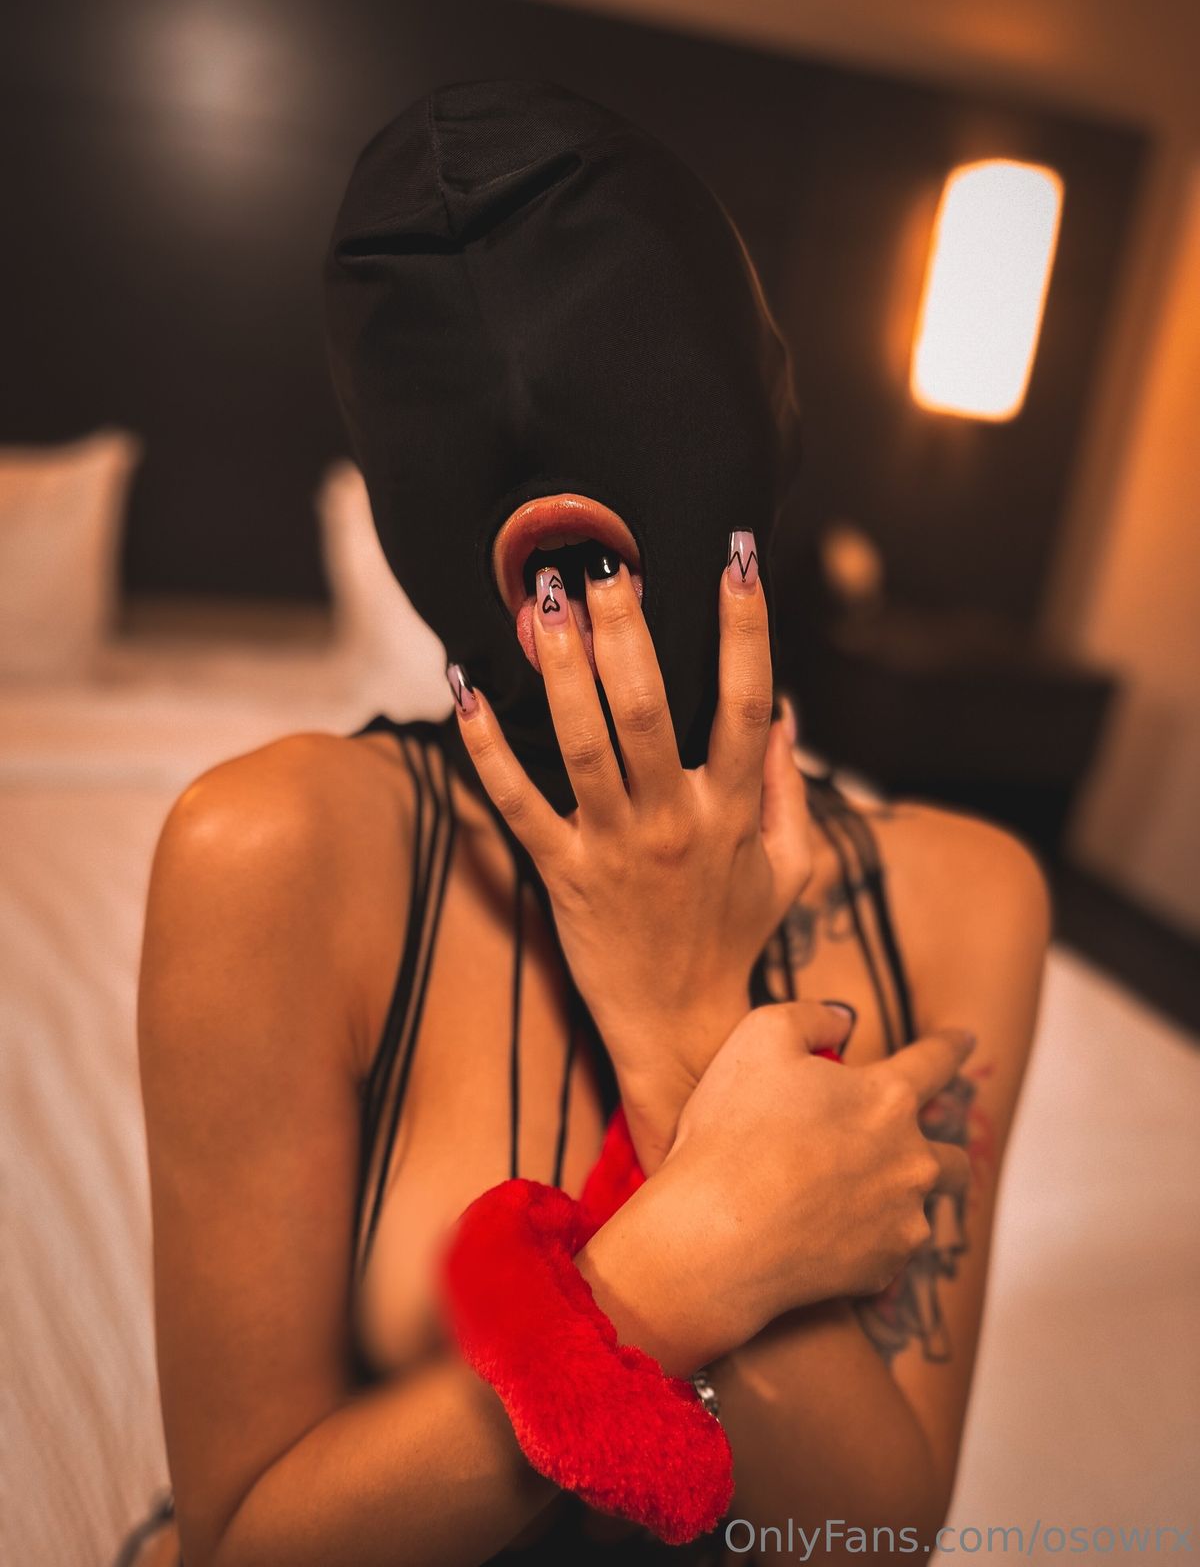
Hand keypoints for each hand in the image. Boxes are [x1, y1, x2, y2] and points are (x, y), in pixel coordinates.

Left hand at [449, 533, 812, 1166]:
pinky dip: (489, 748)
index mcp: (734, 811)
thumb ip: (789, 789)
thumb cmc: (735, 935)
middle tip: (606, 565)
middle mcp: (676, 824)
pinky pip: (519, 805)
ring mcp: (614, 850)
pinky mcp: (562, 876)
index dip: (747, 629)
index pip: (748, 705)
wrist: (681, 1025)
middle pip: (653, 711)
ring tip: (543, 602)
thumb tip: (787, 714)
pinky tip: (466, 689)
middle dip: (629, 632)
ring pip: (586, 746)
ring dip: (563, 670)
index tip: (738, 558)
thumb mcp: (788, 867)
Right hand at [647, 1003, 974, 1351]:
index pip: (936, 1061)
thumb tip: (843, 1023)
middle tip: (903, 1149)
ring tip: (859, 1201)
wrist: (716, 1239)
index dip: (951, 1046)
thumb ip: (811, 1017)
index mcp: (888, 1099)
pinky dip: (866, 1241)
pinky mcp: (882, 1269)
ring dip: (902, 1199)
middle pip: (951, 1155)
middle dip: (937, 1147)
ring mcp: (901, 1220)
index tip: (966, 1039)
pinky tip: (826, 1237)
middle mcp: (911, 1161)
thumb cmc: (734, 1132)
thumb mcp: (759, 1037)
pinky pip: (887, 1250)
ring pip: (924, 1208)